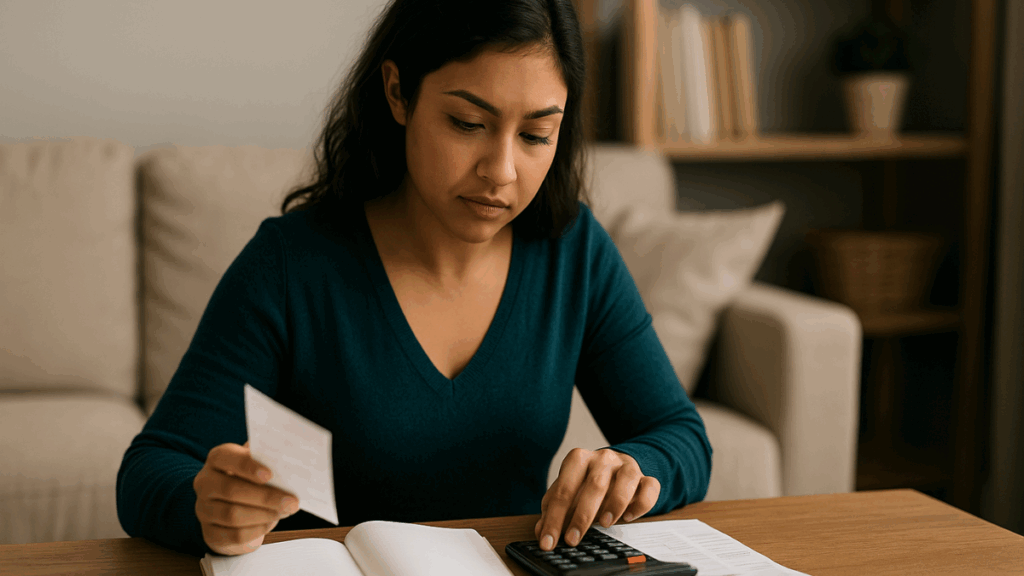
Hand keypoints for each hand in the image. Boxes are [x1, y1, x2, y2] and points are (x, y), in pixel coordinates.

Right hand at [193, 440, 298, 555]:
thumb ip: (266, 460)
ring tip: (285, 512)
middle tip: (291, 501)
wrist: (234, 510)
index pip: (225, 457)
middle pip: (230, 489)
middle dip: (265, 496)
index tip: (270, 474)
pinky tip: (270, 523)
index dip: (247, 465)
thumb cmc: (251, 480)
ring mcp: (204, 509)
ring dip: (263, 514)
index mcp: (217, 459)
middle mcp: (205, 483)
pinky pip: (234, 535)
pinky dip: (256, 530)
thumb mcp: (256, 465)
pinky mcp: (210, 532)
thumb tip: (285, 461)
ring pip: (232, 515)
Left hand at [535, 448, 659, 550]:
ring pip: (626, 480)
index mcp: (579, 459)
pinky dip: (641, 504)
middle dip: (582, 516)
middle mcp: (603, 458)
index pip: (564, 488)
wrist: (614, 466)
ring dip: (615, 503)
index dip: (555, 517)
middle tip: (573, 539)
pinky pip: (649, 487)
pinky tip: (628, 517)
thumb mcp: (567, 491)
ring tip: (604, 524)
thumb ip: (553, 509)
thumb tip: (542, 531)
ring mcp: (626, 466)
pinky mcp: (645, 477)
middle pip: (595, 484)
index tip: (549, 540)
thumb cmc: (585, 482)